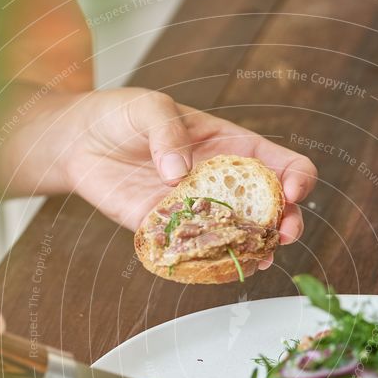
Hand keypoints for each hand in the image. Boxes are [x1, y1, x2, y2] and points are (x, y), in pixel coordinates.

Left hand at [65, 89, 317, 267]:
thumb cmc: (123, 116)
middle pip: (272, 210)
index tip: (290, 191)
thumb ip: (167, 133)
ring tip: (257, 259)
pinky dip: (211, 265)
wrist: (81, 143)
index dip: (297, 178)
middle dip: (287, 224)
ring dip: (256, 252)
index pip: (281, 164)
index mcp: (233, 148)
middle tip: (283, 235)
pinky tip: (216, 270)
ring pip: (242, 239)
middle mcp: (224, 185)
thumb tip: (179, 174)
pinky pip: (199, 254)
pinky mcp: (171, 233)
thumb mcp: (149, 107)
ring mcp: (201, 212)